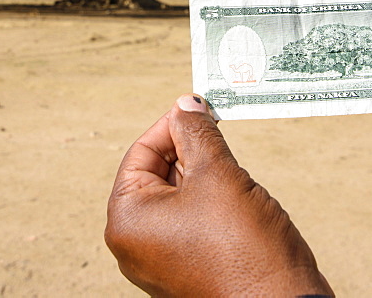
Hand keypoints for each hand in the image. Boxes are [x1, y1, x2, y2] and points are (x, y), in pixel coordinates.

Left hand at [105, 94, 331, 296]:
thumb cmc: (244, 248)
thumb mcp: (218, 174)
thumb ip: (197, 133)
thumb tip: (186, 104)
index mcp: (127, 219)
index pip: (141, 153)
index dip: (172, 124)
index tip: (200, 106)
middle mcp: (136, 243)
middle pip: (158, 173)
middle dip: (191, 149)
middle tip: (221, 128)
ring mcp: (162, 259)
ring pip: (180, 195)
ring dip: (207, 174)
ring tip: (235, 172)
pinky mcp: (188, 267)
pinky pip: (194, 220)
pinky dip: (214, 200)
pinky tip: (240, 197)